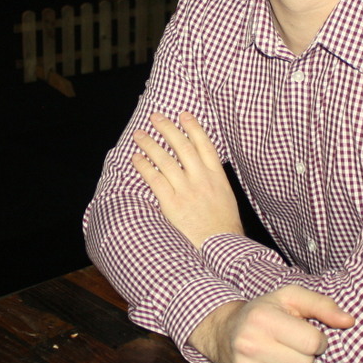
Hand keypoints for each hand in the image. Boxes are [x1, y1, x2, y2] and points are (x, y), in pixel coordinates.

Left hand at [130, 112, 242, 248]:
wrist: (221, 248)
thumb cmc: (223, 228)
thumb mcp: (226, 198)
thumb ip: (214, 181)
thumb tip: (202, 169)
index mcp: (217, 178)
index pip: (204, 145)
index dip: (193, 128)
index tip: (184, 115)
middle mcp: (202, 180)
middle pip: (182, 147)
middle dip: (168, 129)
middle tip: (155, 117)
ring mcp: (187, 191)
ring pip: (166, 160)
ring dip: (151, 144)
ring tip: (139, 134)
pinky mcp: (172, 204)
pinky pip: (155, 180)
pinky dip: (144, 167)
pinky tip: (136, 158)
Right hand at [189, 287, 354, 362]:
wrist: (222, 333)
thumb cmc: (263, 314)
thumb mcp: (290, 298)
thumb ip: (322, 305)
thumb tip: (349, 322)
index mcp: (262, 319)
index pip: (313, 342)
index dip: (317, 339)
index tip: (305, 334)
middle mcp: (249, 345)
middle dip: (306, 356)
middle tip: (291, 347)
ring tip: (283, 358)